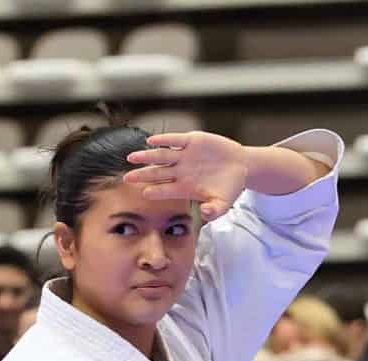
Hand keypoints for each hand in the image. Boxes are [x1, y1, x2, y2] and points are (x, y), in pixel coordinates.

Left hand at [125, 131, 248, 222]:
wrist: (241, 166)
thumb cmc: (229, 187)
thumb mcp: (224, 203)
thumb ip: (215, 210)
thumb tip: (205, 213)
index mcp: (185, 188)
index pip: (165, 190)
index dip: (155, 191)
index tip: (144, 193)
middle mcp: (181, 171)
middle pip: (157, 173)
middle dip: (142, 176)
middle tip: (126, 179)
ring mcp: (184, 156)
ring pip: (161, 156)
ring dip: (146, 157)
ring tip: (131, 157)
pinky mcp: (192, 141)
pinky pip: (175, 140)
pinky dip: (164, 140)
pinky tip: (151, 141)